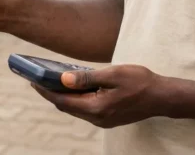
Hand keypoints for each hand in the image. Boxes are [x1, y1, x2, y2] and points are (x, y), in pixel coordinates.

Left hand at [32, 65, 169, 127]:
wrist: (162, 97)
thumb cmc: (140, 82)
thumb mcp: (113, 74)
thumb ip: (87, 77)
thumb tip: (63, 78)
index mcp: (96, 108)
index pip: (62, 101)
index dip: (45, 91)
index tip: (32, 80)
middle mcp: (97, 119)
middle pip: (66, 107)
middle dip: (50, 93)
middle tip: (37, 78)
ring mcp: (103, 121)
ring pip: (75, 109)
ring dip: (63, 96)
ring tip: (51, 80)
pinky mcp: (108, 118)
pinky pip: (85, 109)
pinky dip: (76, 99)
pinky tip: (73, 86)